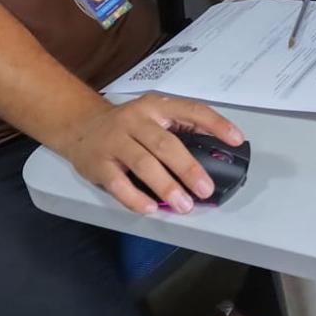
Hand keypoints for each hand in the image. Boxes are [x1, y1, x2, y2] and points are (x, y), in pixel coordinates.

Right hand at [57, 92, 244, 214]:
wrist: (79, 126)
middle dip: (188, 168)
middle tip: (206, 189)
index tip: (236, 139)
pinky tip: (151, 208)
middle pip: (166, 144)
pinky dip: (136, 198)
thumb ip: (180, 129)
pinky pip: (119, 183)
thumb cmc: (127, 125)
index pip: (191, 110)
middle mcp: (136, 120)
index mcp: (156, 106)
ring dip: (167, 186)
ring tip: (184, 204)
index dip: (215, 124)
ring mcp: (115, 141)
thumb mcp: (154, 116)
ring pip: (144, 164)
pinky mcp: (98, 163)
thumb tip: (215, 153)